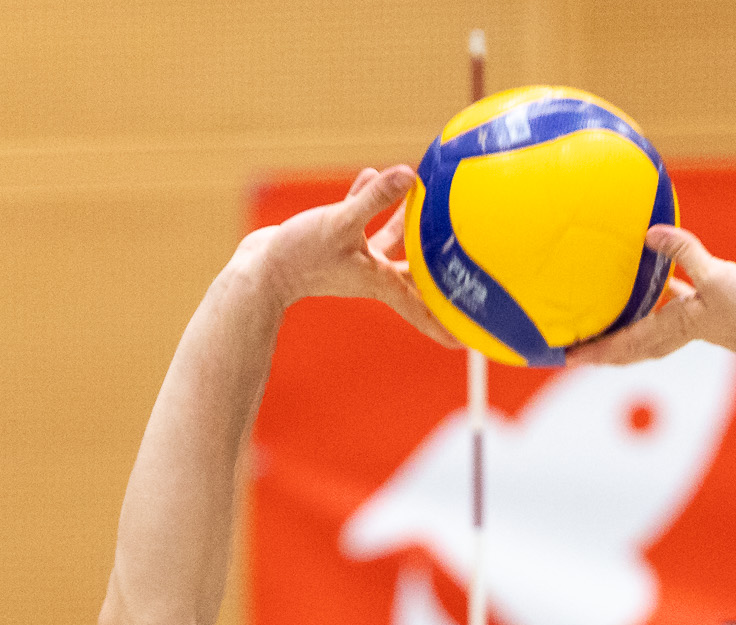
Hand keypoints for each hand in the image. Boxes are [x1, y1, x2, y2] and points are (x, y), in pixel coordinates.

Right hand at [243, 165, 458, 348]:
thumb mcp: (340, 224)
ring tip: (425, 193)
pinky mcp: (339, 243)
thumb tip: (407, 172)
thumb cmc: (299, 257)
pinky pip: (365, 221)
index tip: (475, 340)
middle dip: (442, 267)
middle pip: (419, 275)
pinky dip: (375, 201)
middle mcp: (374, 274)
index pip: (425, 310)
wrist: (260, 268)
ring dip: (410, 220)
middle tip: (471, 256)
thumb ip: (374, 200)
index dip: (450, 326)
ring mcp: (356, 259)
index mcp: (382, 282)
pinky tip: (379, 174)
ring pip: (395, 241)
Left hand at [568, 225, 735, 368]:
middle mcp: (673, 332)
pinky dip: (654, 299)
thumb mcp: (717, 277)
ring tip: (600, 311)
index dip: (590, 351)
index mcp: (668, 330)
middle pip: (625, 345)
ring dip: (621, 325)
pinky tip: (653, 278)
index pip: (618, 346)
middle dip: (598, 346)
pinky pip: (669, 307)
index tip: (561, 356)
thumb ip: (684, 253)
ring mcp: (690, 325)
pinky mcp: (707, 313)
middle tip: (571, 342)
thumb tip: (651, 233)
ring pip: (644, 328)